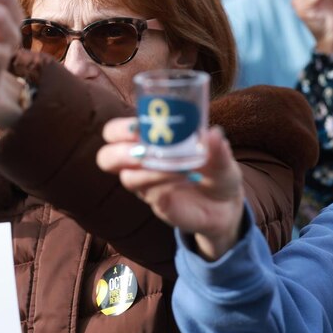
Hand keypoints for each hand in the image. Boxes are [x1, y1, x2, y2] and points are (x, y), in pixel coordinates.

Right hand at [98, 117, 244, 260]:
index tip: (137, 126)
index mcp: (149, 141)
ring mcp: (148, 187)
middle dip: (121, 152)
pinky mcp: (159, 206)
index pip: (115, 132)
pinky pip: (153, 196)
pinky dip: (169, 184)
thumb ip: (217, 147)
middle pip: (107, 158)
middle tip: (144, 151)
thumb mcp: (222, 157)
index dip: (119, 129)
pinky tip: (190, 177)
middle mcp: (141, 163)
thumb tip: (213, 134)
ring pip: (130, 178)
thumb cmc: (215, 171)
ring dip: (152, 169)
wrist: (225, 205)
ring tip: (180, 167)